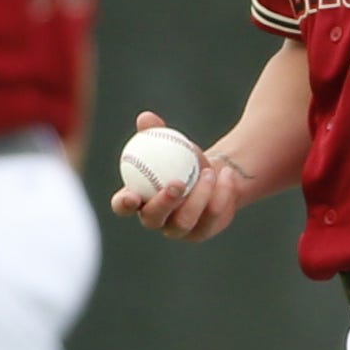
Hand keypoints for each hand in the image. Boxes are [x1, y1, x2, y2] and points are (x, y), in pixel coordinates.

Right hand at [112, 109, 249, 241]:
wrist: (213, 172)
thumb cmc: (183, 157)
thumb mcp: (172, 142)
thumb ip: (156, 131)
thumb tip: (145, 118)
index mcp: (139, 199)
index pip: (123, 206)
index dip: (123, 204)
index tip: (132, 195)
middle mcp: (155, 219)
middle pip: (153, 219)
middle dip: (164, 203)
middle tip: (177, 183)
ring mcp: (178, 229)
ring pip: (184, 221)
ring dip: (198, 196)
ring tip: (209, 173)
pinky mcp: (202, 232)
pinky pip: (211, 217)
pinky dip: (220, 194)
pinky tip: (226, 176)